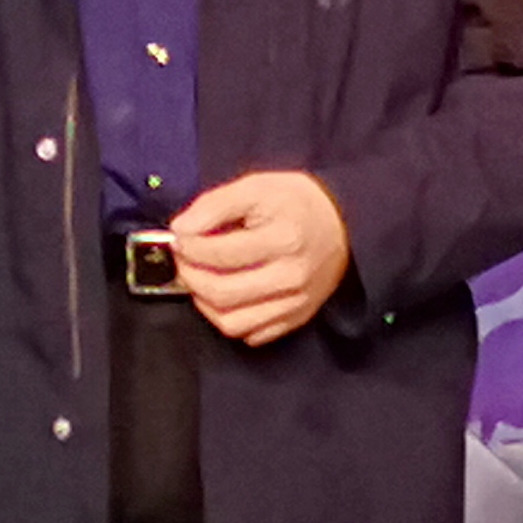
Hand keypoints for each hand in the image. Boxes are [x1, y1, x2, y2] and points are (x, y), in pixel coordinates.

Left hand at [166, 170, 351, 346]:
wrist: (342, 223)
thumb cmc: (296, 203)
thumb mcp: (256, 187)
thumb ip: (214, 205)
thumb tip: (181, 229)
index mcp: (283, 239)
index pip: (217, 254)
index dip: (187, 246)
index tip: (180, 236)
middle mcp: (291, 277)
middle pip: (221, 292)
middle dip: (189, 276)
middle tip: (184, 259)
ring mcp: (295, 302)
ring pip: (232, 322)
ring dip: (204, 303)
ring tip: (201, 280)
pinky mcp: (296, 317)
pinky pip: (252, 334)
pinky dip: (230, 320)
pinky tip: (227, 297)